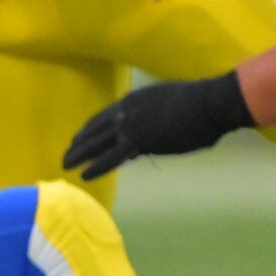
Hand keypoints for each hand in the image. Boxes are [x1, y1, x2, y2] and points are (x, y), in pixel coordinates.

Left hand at [63, 73, 252, 180]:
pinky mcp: (138, 142)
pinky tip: (84, 174)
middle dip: (80, 142)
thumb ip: (157, 118)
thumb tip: (157, 133)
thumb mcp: (172, 106)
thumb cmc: (202, 105)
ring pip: (97, 143)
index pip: (106, 116)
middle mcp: (127, 111)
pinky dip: (96, 167)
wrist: (209, 103)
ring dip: (79, 154)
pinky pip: (110, 157)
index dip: (92, 128)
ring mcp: (131, 126)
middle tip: (68, 151)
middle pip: (96, 129)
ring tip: (65, 164)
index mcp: (135, 100)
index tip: (80, 136)